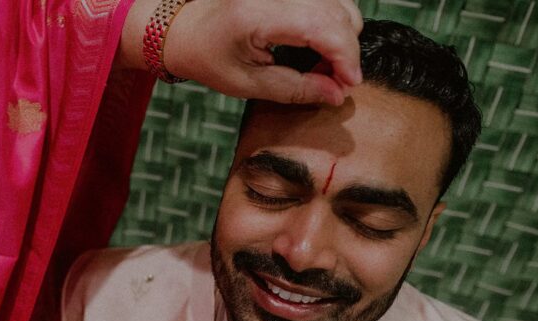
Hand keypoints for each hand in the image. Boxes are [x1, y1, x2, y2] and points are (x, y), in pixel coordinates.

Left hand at [123, 0, 363, 104]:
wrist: (187, 30)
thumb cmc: (210, 59)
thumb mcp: (247, 85)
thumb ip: (295, 90)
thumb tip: (338, 95)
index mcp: (257, 14)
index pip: (321, 25)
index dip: (345, 55)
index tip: (350, 84)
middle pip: (337, 12)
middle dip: (346, 50)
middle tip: (335, 83)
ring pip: (340, 4)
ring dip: (342, 38)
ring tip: (323, 68)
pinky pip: (328, 1)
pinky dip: (333, 26)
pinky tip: (319, 49)